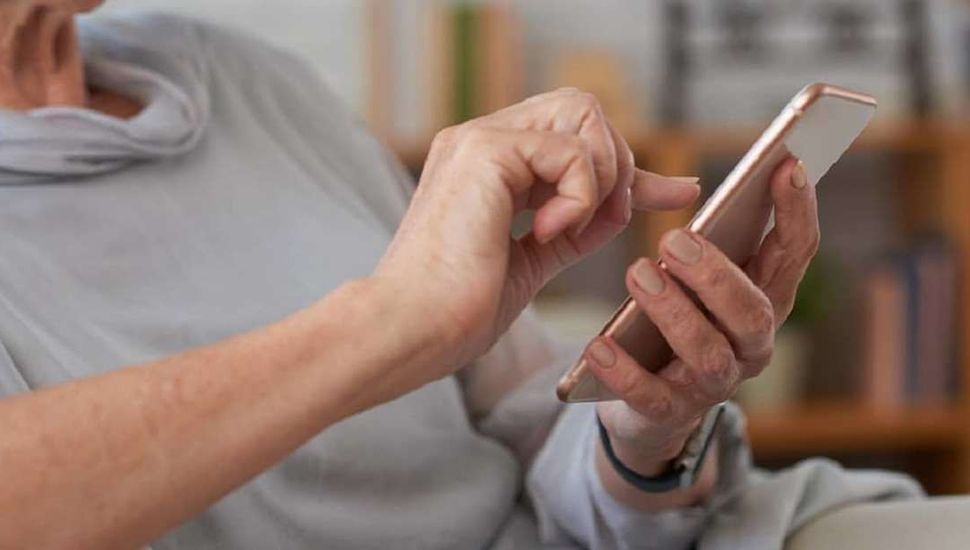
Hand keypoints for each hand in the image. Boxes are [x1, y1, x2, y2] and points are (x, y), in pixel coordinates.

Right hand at [374, 88, 698, 377]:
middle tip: (607, 218)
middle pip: (582, 110)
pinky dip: (580, 195)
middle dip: (616, 163)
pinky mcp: (484, 151)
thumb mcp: (533, 262)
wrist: (411, 330)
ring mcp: (479, 140)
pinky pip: (572, 151)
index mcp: (487, 166)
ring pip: (583, 116)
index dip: (628, 167)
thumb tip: (627, 204)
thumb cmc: (457, 310)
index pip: (572, 140)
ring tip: (572, 229)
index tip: (679, 193)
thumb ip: (575, 227)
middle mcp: (480, 142)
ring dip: (601, 176)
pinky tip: (548, 233)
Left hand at [587, 157, 818, 476]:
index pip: (793, 253)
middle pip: (752, 311)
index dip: (796, 211)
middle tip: (673, 239)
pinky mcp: (670, 413)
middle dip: (715, 274)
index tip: (786, 166)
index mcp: (763, 299)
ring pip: (708, 353)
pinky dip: (625, 372)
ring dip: (673, 313)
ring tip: (637, 273)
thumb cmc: (671, 321)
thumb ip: (694, 237)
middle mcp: (751, 344)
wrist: (645, 405)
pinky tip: (598, 346)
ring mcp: (714, 383)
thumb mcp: (686, 276)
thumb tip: (687, 184)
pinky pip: (651, 396)